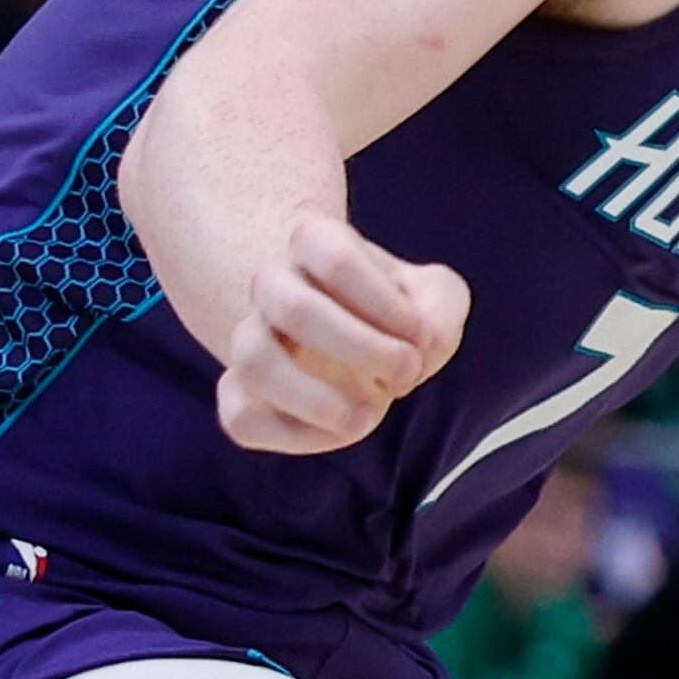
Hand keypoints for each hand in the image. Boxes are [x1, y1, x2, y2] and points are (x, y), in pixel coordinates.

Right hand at [216, 216, 468, 452]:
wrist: (346, 334)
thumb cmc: (393, 309)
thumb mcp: (433, 294)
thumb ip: (440, 309)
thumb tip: (422, 347)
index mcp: (314, 243)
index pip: (337, 260)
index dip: (387, 305)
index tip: (422, 336)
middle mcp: (271, 286)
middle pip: (295, 309)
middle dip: (362, 349)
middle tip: (408, 373)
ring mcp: (247, 338)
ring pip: (254, 362)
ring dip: (317, 399)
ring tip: (368, 416)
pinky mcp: (238, 392)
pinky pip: (241, 417)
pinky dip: (294, 435)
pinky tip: (340, 431)